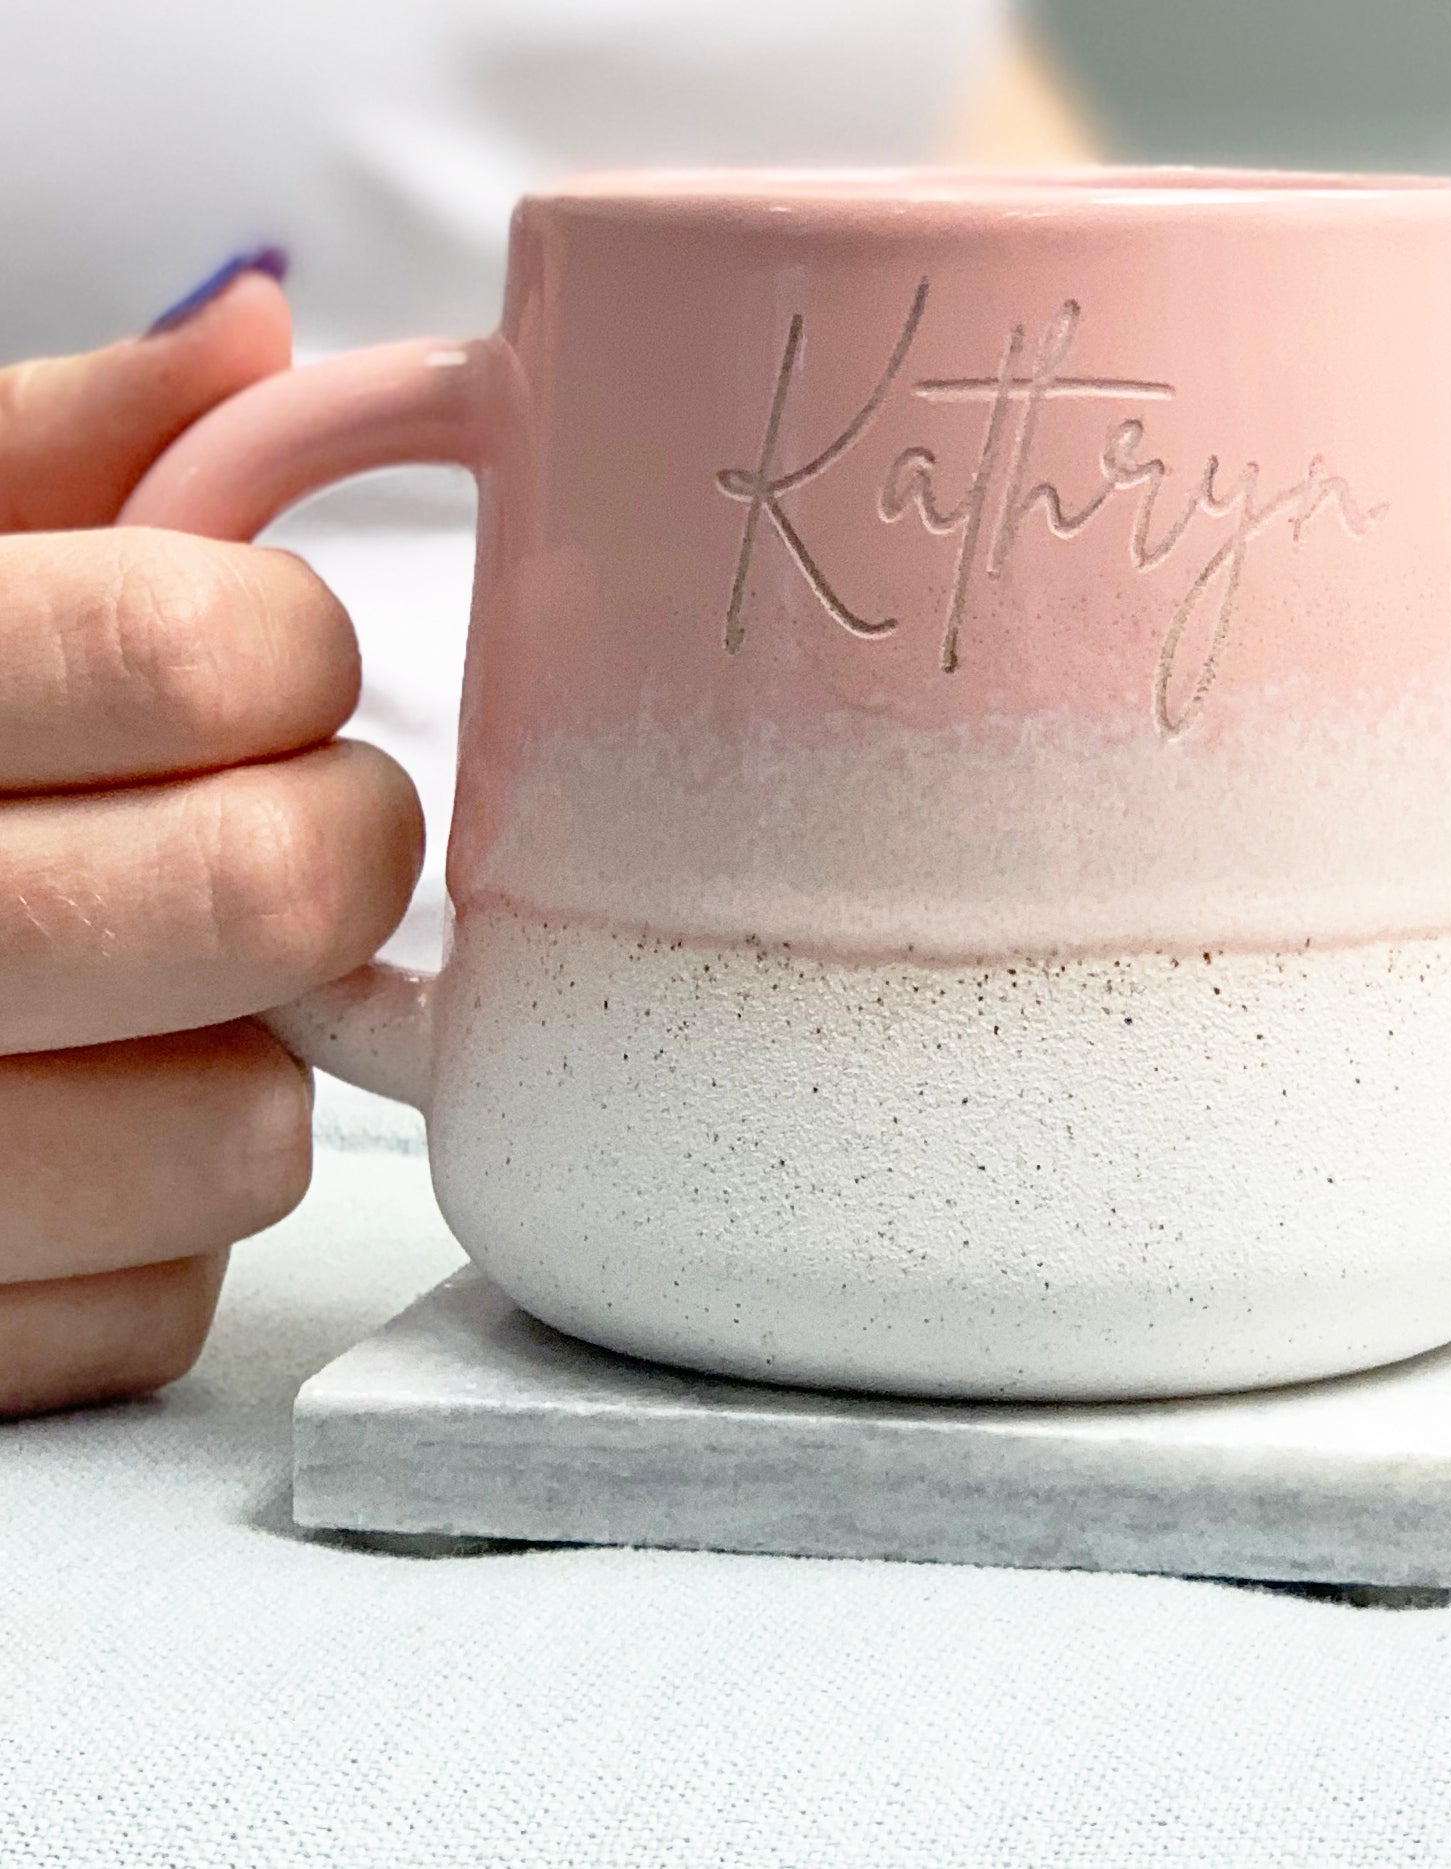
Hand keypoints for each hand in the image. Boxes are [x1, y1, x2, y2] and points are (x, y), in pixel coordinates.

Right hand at [0, 271, 422, 1416]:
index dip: (280, 643)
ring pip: (251, 1130)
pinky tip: (49, 1132)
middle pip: (274, 889)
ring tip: (123, 996)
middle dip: (327, 840)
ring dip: (237, 1053)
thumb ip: (30, 450)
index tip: (252, 658)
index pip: (192, 649)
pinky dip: (146, 1223)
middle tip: (268, 819)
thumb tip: (246, 340)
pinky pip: (162, 1300)